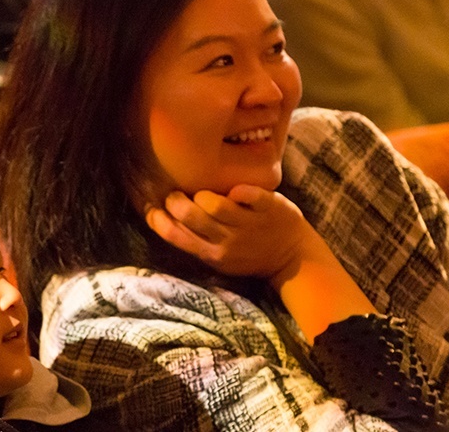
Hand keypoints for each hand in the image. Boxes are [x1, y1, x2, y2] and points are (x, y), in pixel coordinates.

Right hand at [144, 185, 318, 279]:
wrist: (293, 258)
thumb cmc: (249, 255)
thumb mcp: (218, 258)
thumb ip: (195, 241)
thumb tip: (161, 217)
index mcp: (211, 255)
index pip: (175, 236)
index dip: (158, 219)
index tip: (154, 208)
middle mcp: (227, 242)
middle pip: (190, 216)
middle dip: (176, 200)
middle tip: (177, 195)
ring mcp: (248, 225)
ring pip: (215, 204)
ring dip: (204, 194)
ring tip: (204, 193)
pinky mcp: (270, 209)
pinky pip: (249, 195)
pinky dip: (240, 190)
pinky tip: (235, 190)